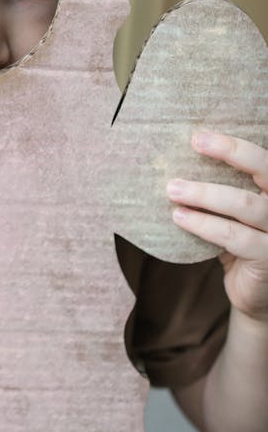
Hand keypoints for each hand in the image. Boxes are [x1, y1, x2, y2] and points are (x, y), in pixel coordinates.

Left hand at [167, 131, 267, 321]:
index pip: (263, 158)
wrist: (256, 294)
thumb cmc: (240, 243)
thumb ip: (220, 189)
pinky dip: (204, 225)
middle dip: (230, 152)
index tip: (199, 137)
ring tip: (173, 189)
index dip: (234, 145)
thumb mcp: (232, 213)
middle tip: (195, 143)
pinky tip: (181, 218)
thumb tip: (175, 161)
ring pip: (244, 204)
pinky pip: (235, 236)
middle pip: (265, 170)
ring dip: (205, 194)